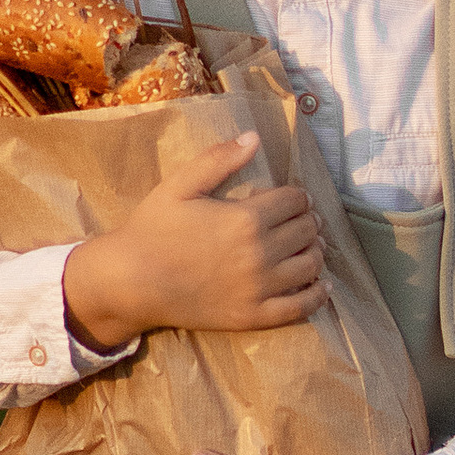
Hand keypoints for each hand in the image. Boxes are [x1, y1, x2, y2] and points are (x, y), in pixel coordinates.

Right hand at [63, 131, 322, 350]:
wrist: (132, 282)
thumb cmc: (152, 229)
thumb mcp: (179, 185)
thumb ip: (218, 160)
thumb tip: (254, 138)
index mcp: (246, 219)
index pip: (296, 200)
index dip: (297, 195)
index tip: (291, 198)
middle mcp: (260, 254)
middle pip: (308, 230)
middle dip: (308, 220)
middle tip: (302, 220)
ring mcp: (260, 288)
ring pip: (311, 264)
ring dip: (316, 251)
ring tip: (309, 246)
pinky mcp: (254, 316)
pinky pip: (301, 307)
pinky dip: (318, 295)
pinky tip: (323, 286)